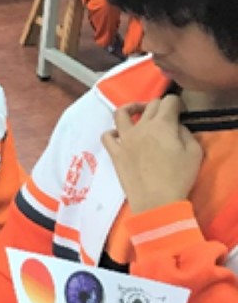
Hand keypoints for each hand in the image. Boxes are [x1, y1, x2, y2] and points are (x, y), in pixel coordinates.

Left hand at [101, 96, 202, 213]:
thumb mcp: (194, 152)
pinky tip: (121, 137)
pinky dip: (113, 132)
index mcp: (162, 125)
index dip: (178, 103)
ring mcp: (124, 139)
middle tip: (167, 116)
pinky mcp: (115, 153)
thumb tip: (176, 126)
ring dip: (131, 109)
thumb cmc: (179, 178)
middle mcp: (141, 127)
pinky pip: (107, 136)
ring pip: (121, 113)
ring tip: (138, 114)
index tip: (181, 113)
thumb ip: (186, 133)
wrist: (156, 201)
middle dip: (160, 106)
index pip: (169, 101)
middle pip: (150, 105)